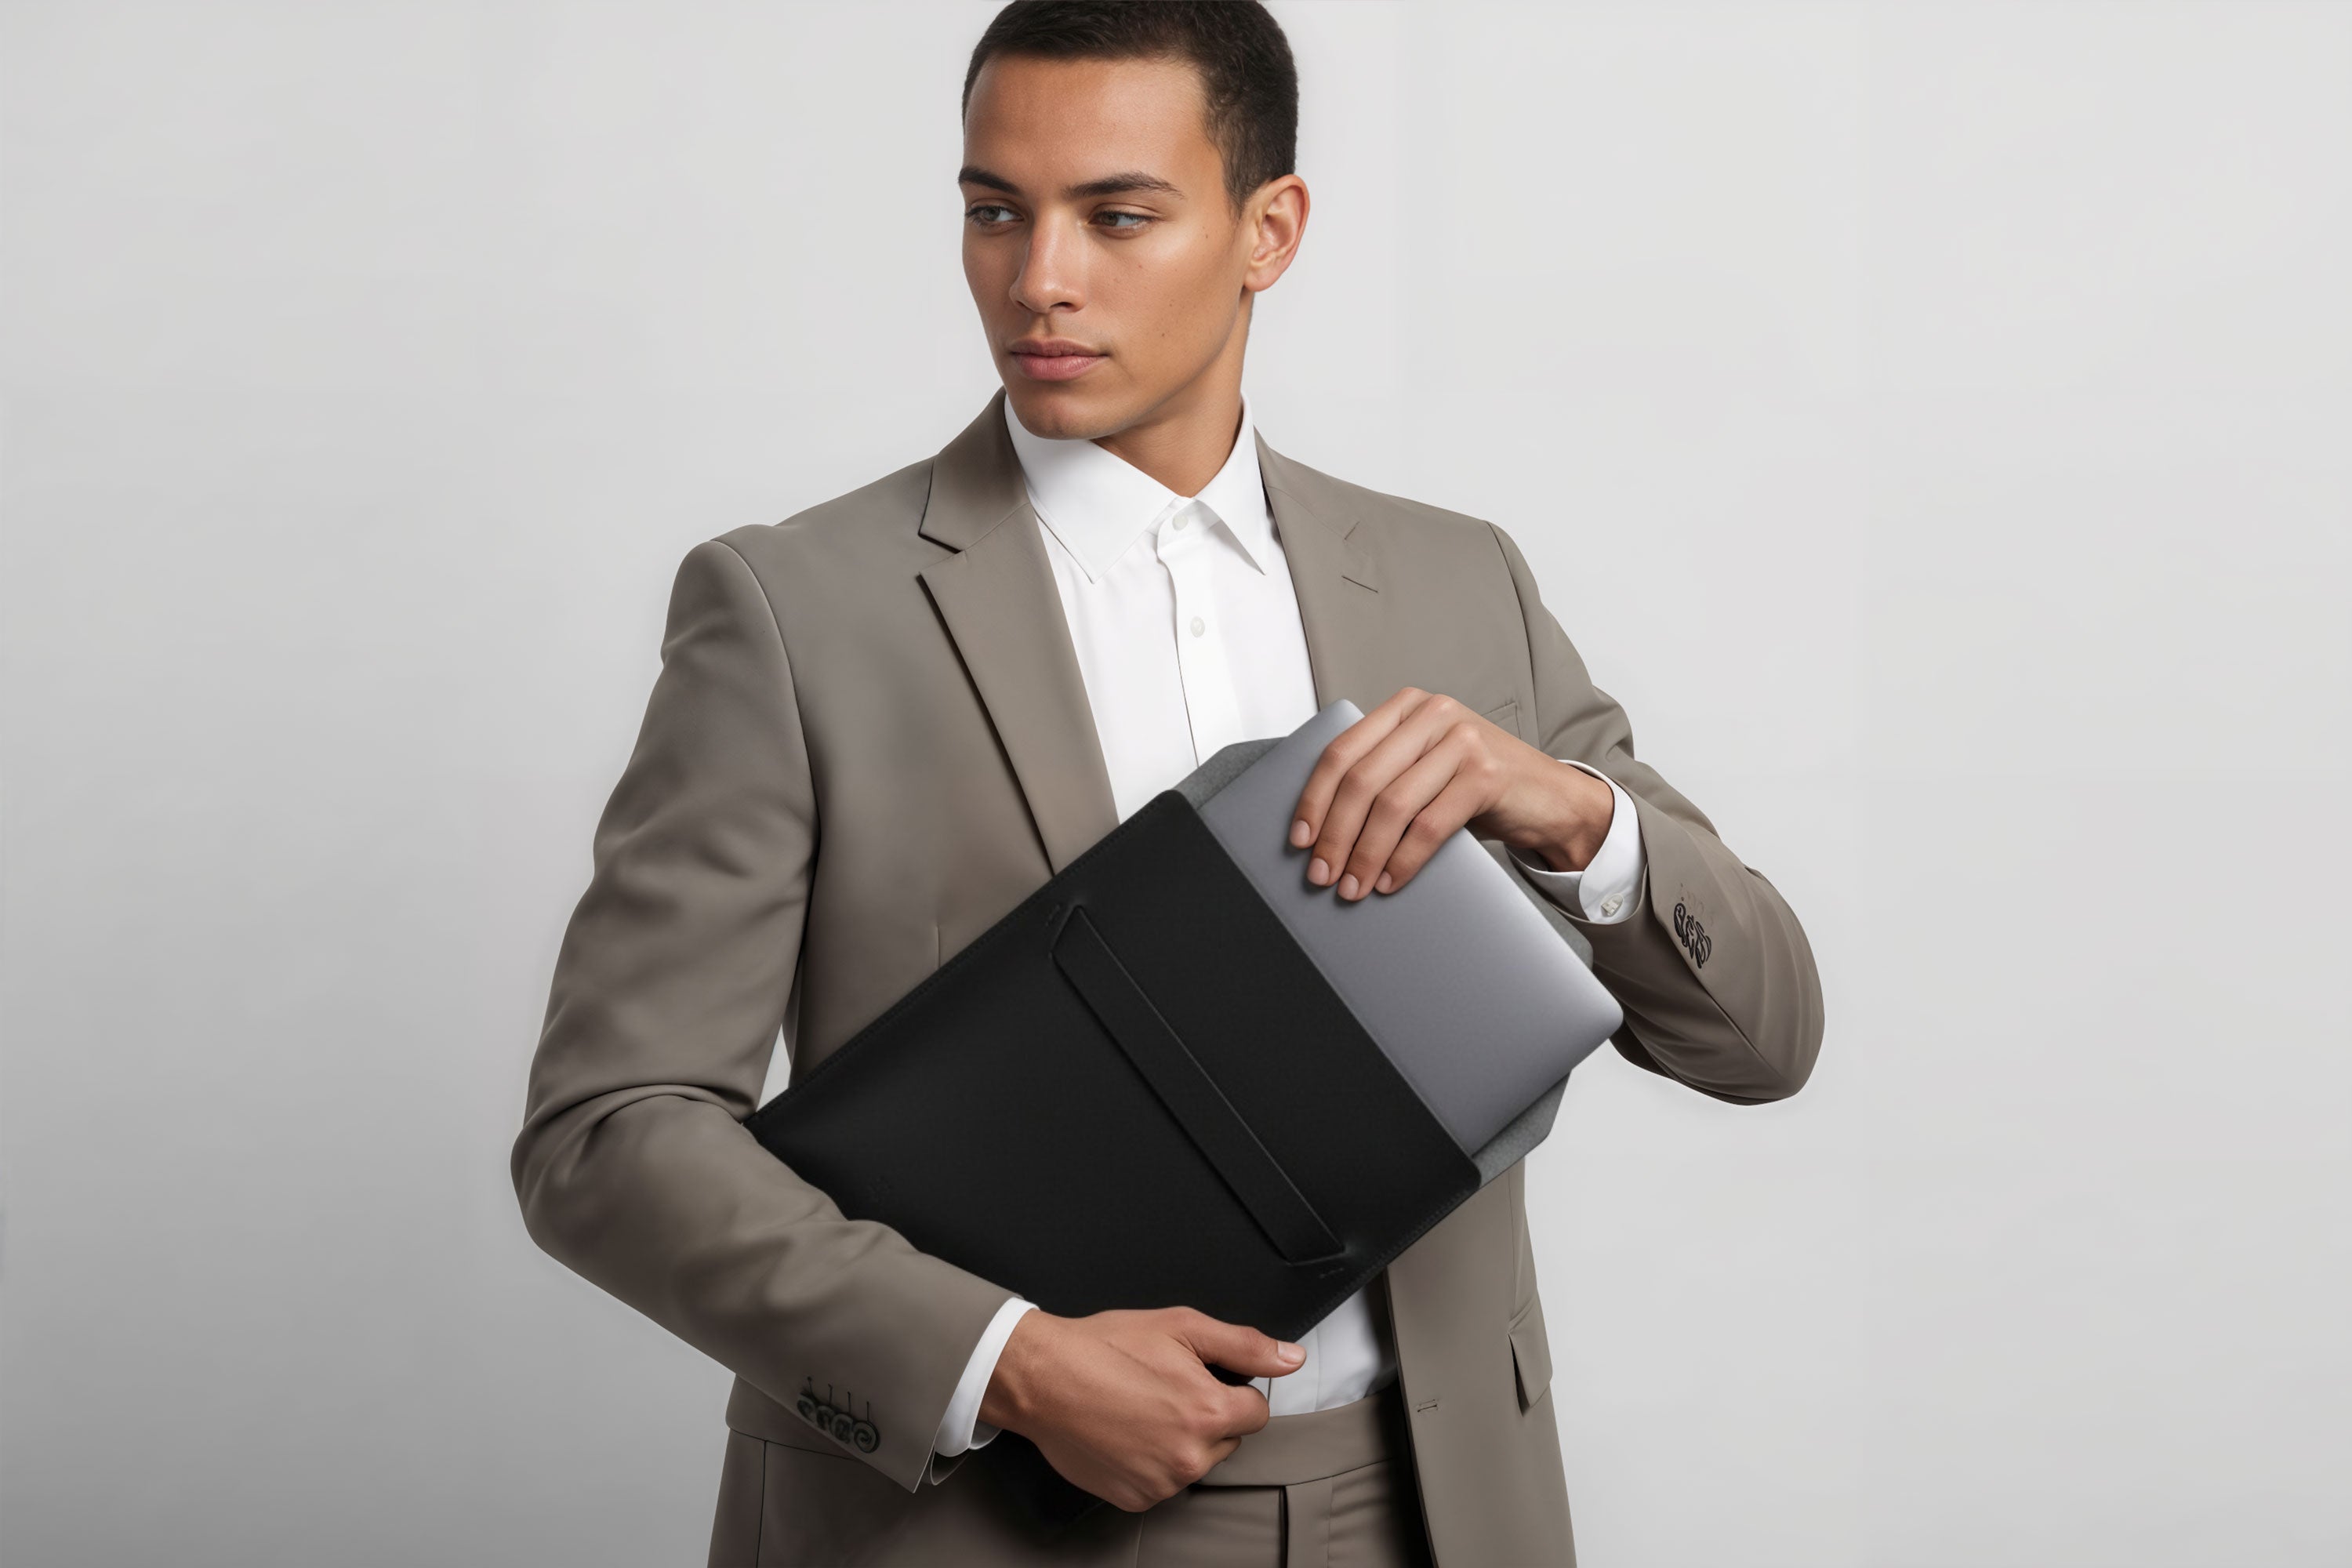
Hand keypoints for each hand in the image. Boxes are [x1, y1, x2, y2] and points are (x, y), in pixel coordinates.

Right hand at [976, 1306, 1302, 1510]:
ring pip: (1195, 1461)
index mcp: (1208, 1412)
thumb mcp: (1181, 1327)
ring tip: (1140, 1408)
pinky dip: (1151, 1462)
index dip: (1231, 1388)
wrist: (1043, 1377)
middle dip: (1206, 1415)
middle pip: (1227, 1438)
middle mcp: (1190, 1456)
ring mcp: (1162, 1483)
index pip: (1256, 1411)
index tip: (1200, 1376)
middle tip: (1164, 1388)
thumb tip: (1291, 1358)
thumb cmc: (1106, 1346)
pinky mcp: (1135, 1498)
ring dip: (1180, 1440)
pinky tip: (1126, 1433)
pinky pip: (1163, 1482)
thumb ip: (1244, 1345)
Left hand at [1290, 687, 1614, 897]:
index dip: (1313, 799)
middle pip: (1361, 780)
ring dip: (1364, 854)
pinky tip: (1389, 881)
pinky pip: (1428, 826)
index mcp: (1406, 708)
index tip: (1299, 840)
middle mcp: (1432, 715)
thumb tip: (1322, 833)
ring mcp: (1461, 740)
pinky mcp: (1485, 774)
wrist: (1551, 799)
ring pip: (1391, 805)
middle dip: (1334, 835)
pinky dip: (1403, 860)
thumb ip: (1383, 779)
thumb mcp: (1424, 770)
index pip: (1341, 752)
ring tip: (1352, 886)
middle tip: (1321, 875)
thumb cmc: (1479, 788)